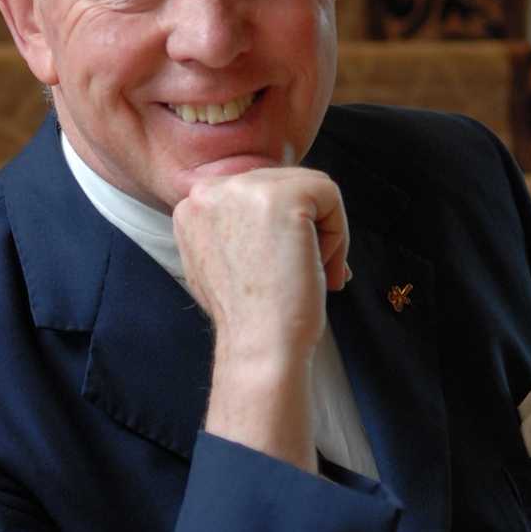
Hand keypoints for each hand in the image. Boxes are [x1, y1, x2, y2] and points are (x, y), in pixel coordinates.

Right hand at [173, 168, 349, 470]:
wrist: (259, 347)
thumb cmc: (249, 315)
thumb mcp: (220, 259)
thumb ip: (234, 225)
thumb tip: (275, 210)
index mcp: (192, 205)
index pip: (256, 192)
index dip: (279, 230)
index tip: (276, 270)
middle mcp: (209, 189)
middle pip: (283, 184)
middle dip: (303, 230)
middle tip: (298, 275)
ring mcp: (243, 188)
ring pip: (310, 189)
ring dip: (321, 233)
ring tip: (306, 272)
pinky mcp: (282, 195)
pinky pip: (330, 195)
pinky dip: (338, 234)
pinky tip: (319, 267)